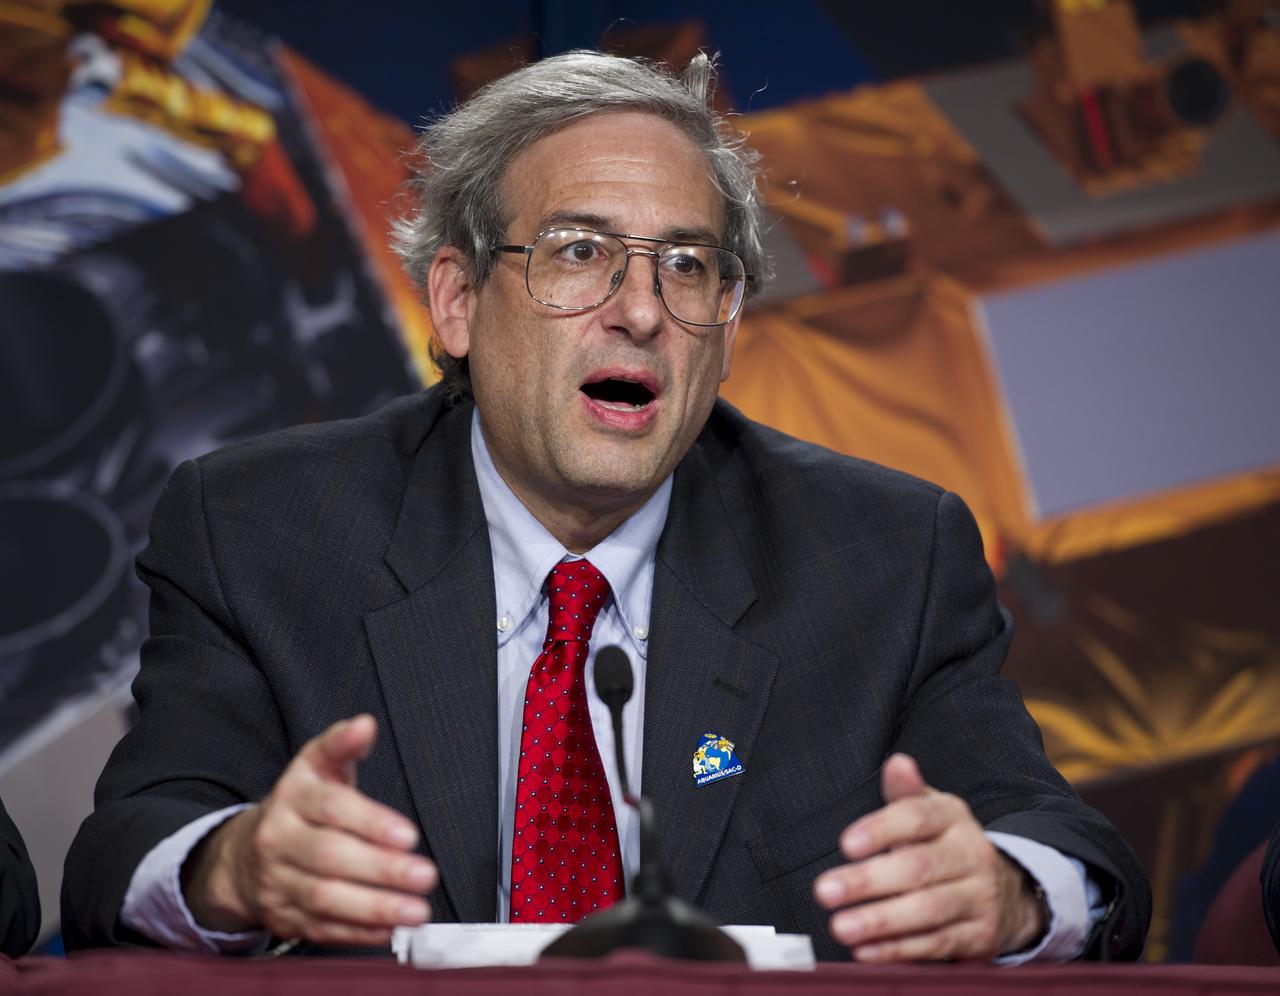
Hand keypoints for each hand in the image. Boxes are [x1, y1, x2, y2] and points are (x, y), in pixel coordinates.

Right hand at [182, 714, 436, 946]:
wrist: (245, 854)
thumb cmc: (300, 805)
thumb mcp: (316, 766)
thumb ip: (342, 744)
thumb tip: (365, 724)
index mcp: (292, 796)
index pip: (332, 808)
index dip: (371, 822)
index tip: (408, 834)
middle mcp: (279, 839)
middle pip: (330, 856)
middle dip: (382, 869)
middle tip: (424, 875)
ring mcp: (278, 881)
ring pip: (325, 897)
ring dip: (375, 906)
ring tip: (415, 910)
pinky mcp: (283, 916)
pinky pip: (321, 928)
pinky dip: (357, 932)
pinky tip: (388, 928)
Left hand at [812, 753, 1046, 961]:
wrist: (1005, 890)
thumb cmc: (945, 844)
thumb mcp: (930, 812)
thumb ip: (905, 793)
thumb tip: (897, 764)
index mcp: (952, 818)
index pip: (916, 818)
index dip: (880, 830)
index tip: (844, 844)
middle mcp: (971, 854)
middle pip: (918, 867)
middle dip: (868, 881)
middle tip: (824, 891)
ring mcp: (979, 897)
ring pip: (928, 910)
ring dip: (880, 921)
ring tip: (840, 926)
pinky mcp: (980, 936)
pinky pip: (937, 944)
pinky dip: (899, 949)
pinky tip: (866, 950)